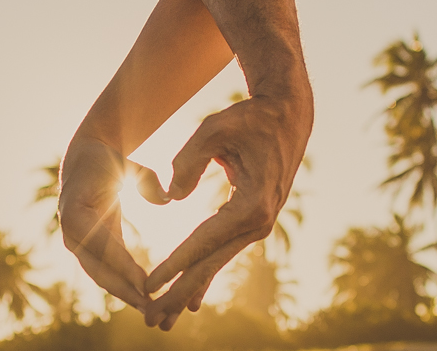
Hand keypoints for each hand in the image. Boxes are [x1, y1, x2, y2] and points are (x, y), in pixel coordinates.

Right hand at [58, 137, 167, 311]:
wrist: (85, 160)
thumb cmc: (107, 160)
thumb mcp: (126, 163)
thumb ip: (146, 179)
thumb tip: (166, 198)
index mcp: (76, 212)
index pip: (103, 246)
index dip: (124, 267)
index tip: (145, 284)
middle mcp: (72, 233)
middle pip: (99, 269)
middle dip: (125, 290)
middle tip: (152, 306)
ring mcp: (76, 243)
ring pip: (101, 276)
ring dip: (125, 294)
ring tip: (150, 309)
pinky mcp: (87, 248)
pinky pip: (104, 271)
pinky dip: (122, 285)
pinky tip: (142, 297)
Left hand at [142, 93, 311, 329]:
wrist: (287, 117)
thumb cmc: (250, 119)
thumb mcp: (215, 129)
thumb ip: (188, 161)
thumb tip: (172, 196)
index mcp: (252, 204)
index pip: (204, 241)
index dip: (174, 263)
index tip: (148, 285)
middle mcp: (259, 223)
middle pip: (211, 264)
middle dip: (180, 293)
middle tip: (153, 320)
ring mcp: (258, 225)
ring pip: (216, 264)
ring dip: (189, 291)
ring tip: (164, 318)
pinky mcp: (252, 222)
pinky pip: (223, 252)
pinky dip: (205, 274)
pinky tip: (191, 298)